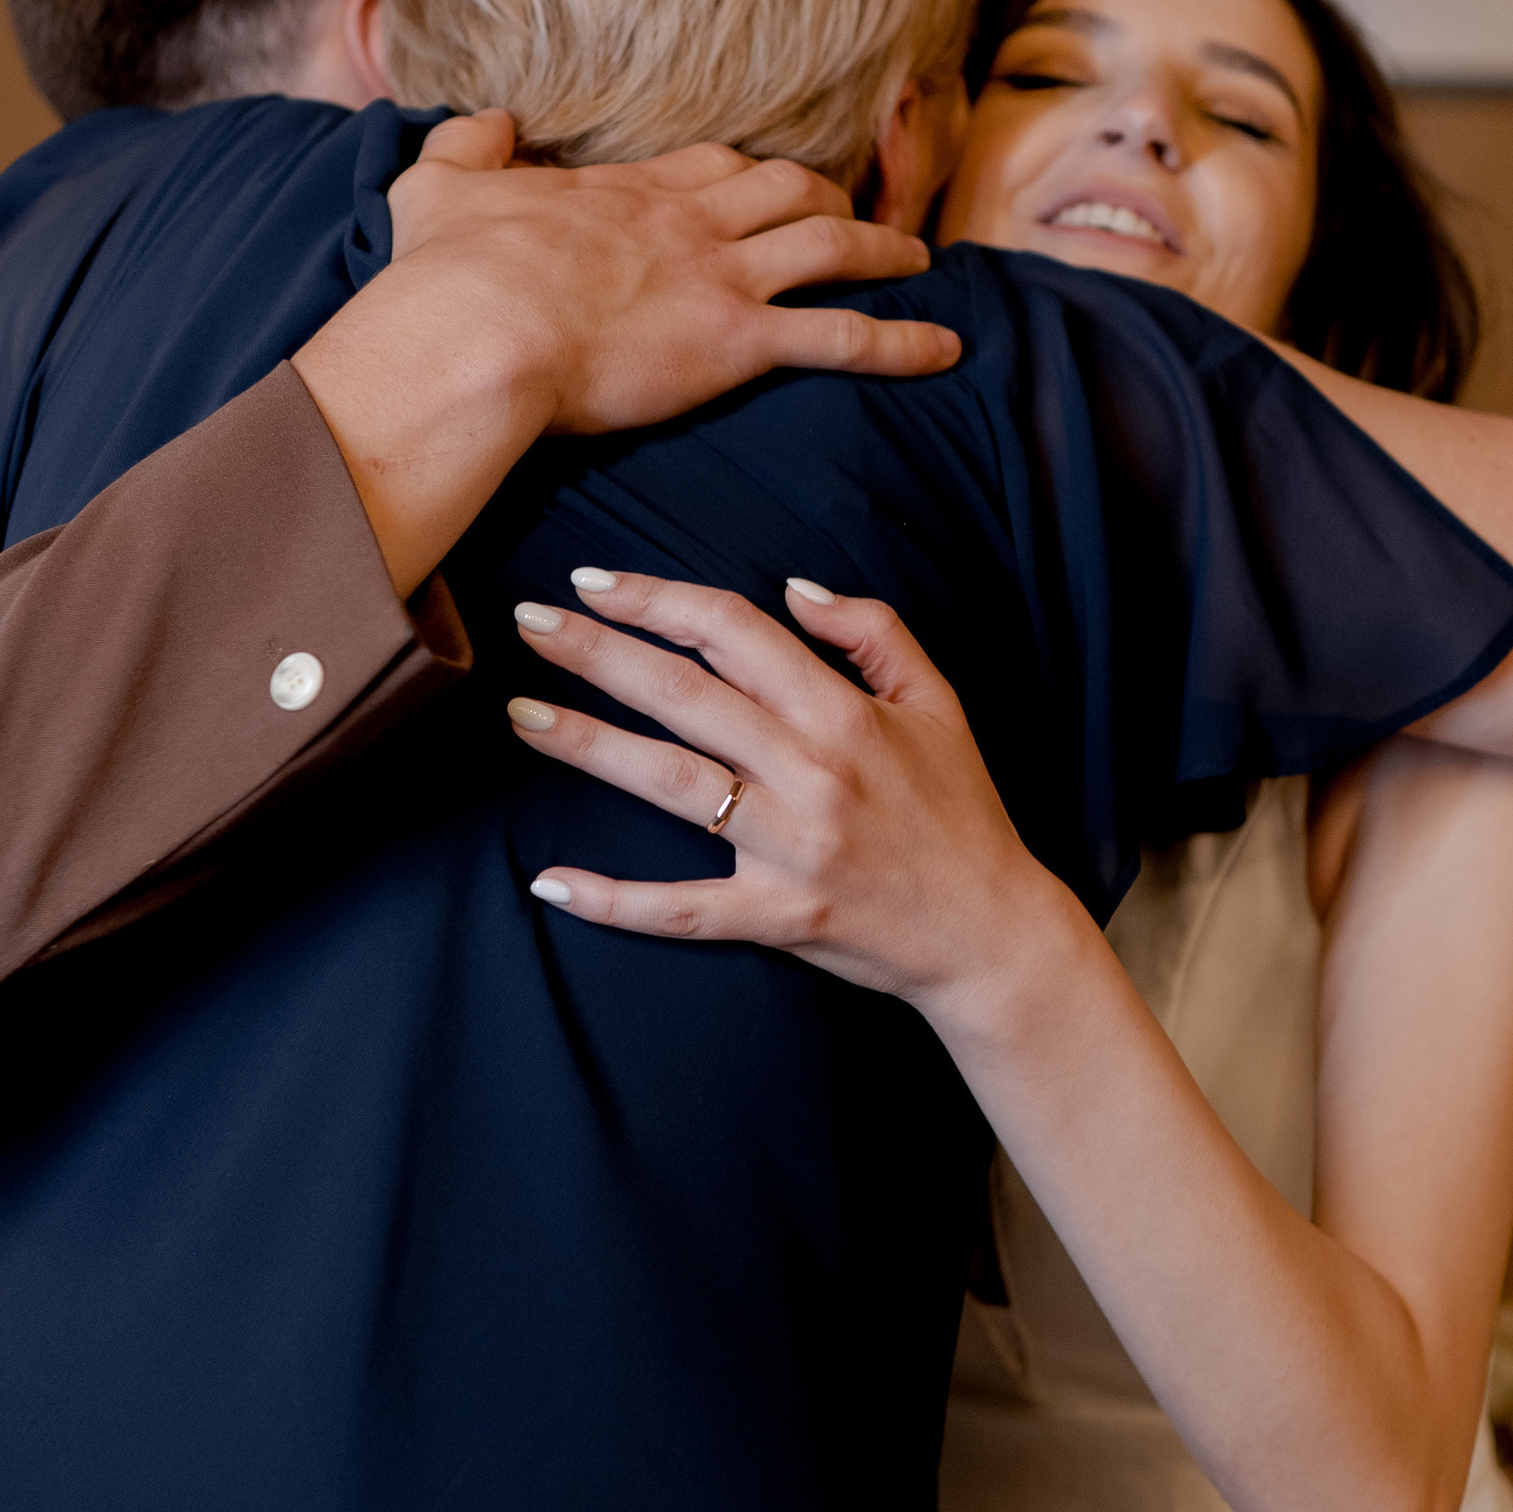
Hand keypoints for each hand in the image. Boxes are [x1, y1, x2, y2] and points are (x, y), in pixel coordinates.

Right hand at [379, 113, 960, 431]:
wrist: (475, 331)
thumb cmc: (449, 274)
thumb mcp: (438, 186)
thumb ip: (466, 145)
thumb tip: (485, 119)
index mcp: (626, 191)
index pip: (710, 165)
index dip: (748, 172)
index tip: (766, 181)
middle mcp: (688, 222)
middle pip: (783, 191)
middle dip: (825, 199)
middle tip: (852, 215)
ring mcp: (720, 277)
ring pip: (829, 248)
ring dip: (881, 249)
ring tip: (918, 260)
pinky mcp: (737, 341)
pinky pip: (841, 338)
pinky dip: (900, 341)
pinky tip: (944, 350)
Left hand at [502, 567, 1086, 1018]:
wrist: (992, 932)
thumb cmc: (961, 811)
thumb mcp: (939, 704)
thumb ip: (873, 632)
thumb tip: (791, 590)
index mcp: (845, 715)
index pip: (735, 633)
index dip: (660, 599)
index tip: (596, 579)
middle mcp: (812, 774)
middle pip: (685, 696)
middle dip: (598, 652)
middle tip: (529, 620)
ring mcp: (790, 849)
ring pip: (671, 785)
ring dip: (587, 745)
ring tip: (520, 714)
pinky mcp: (777, 917)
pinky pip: (682, 909)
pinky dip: (615, 900)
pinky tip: (550, 881)